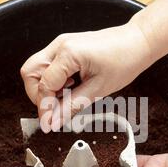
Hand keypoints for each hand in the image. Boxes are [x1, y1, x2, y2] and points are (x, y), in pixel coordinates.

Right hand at [20, 22, 152, 132]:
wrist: (137, 42)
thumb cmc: (124, 61)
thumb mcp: (98, 90)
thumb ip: (71, 106)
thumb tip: (52, 122)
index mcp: (68, 54)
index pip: (43, 85)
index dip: (44, 107)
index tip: (48, 124)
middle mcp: (59, 45)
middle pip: (29, 72)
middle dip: (38, 94)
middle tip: (55, 107)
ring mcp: (61, 44)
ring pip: (36, 68)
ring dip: (46, 86)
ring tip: (67, 95)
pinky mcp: (65, 47)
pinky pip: (48, 65)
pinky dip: (54, 80)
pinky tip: (71, 86)